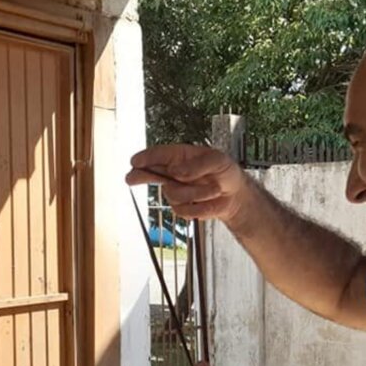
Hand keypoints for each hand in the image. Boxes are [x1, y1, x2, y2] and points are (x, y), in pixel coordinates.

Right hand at [125, 144, 249, 222]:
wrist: (235, 195)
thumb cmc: (225, 171)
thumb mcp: (218, 160)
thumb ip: (197, 164)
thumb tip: (176, 172)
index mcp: (179, 156)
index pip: (158, 155)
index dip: (145, 158)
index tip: (135, 162)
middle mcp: (173, 173)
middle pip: (150, 174)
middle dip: (140, 176)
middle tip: (131, 178)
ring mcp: (175, 191)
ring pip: (173, 195)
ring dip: (196, 193)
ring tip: (213, 189)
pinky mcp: (182, 208)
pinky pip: (183, 210)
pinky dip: (200, 207)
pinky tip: (209, 201)